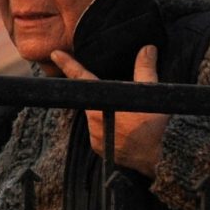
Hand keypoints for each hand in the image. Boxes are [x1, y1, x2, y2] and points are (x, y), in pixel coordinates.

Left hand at [48, 43, 169, 174]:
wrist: (154, 161)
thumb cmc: (152, 129)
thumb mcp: (151, 96)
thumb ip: (146, 70)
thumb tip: (147, 48)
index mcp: (101, 105)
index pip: (81, 79)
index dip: (68, 65)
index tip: (55, 54)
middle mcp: (92, 121)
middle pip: (92, 100)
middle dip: (102, 96)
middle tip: (122, 99)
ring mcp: (94, 136)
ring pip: (96, 116)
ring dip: (107, 112)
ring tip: (128, 116)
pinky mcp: (98, 148)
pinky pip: (100, 132)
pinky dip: (109, 127)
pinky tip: (124, 129)